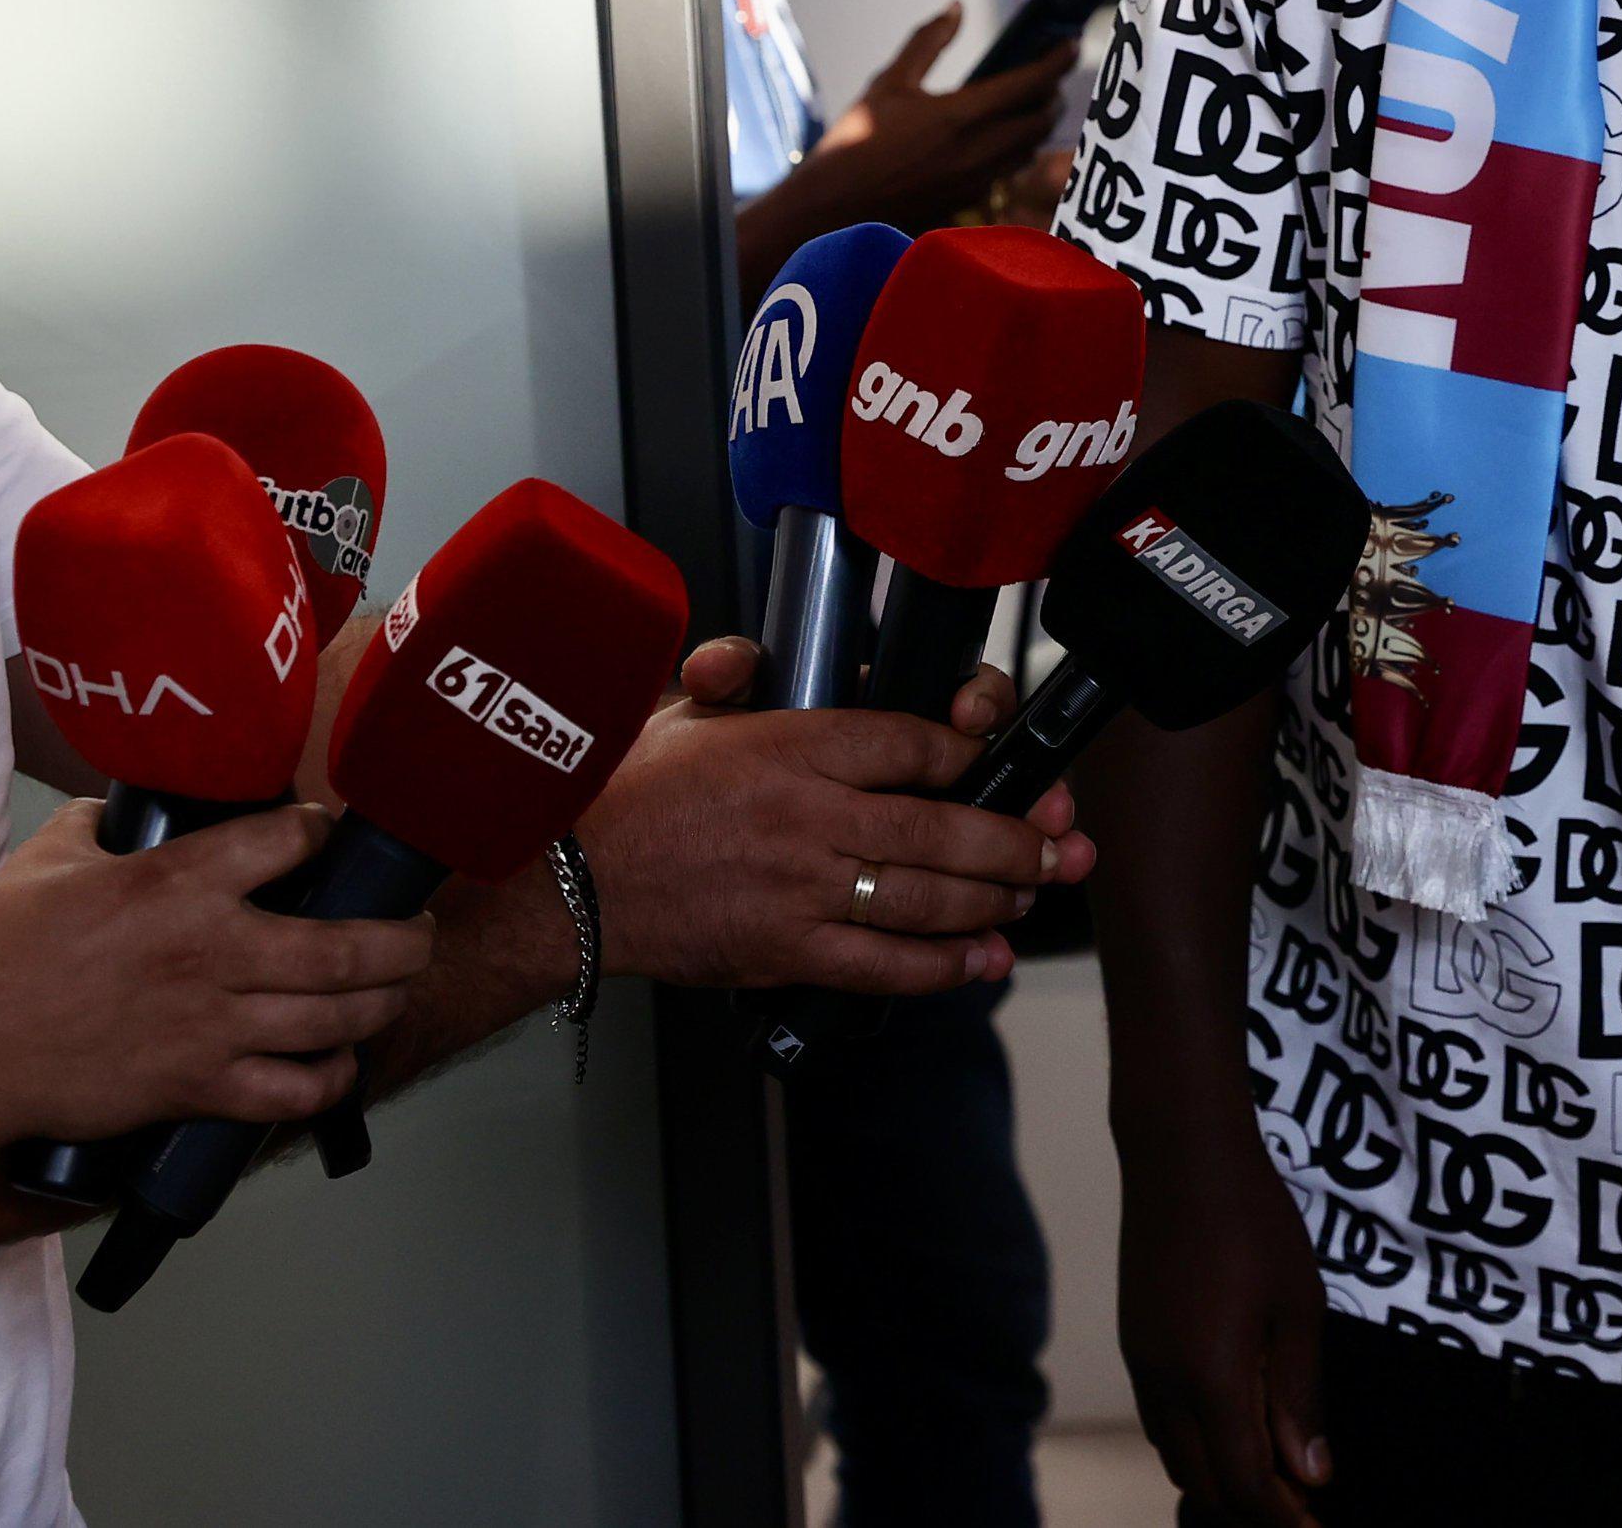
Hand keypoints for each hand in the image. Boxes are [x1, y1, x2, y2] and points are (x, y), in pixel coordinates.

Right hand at [0, 802, 431, 1140]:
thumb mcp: (51, 858)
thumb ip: (105, 824)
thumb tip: (132, 809)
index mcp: (182, 882)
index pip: (296, 839)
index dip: (326, 833)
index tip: (330, 838)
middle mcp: (215, 951)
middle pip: (352, 944)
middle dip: (407, 939)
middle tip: (418, 932)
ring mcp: (212, 1025)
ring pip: (339, 1017)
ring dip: (385, 1003)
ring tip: (396, 988)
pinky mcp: (197, 1087)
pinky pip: (293, 1092)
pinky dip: (332, 1080)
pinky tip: (341, 1063)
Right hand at [577, 659, 1091, 992]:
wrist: (562, 884)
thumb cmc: (623, 796)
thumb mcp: (680, 714)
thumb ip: (733, 676)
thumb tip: (747, 656)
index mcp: (791, 745)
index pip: (911, 741)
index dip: (969, 747)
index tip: (995, 755)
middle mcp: (809, 816)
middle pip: (942, 826)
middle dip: (1016, 838)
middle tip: (1059, 843)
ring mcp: (801, 888)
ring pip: (927, 896)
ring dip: (994, 898)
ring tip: (1030, 893)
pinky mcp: (785, 950)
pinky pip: (883, 962)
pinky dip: (943, 965)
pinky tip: (983, 959)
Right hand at [789, 4, 1079, 232]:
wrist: (829, 210)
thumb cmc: (852, 143)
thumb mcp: (887, 84)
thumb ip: (927, 43)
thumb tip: (955, 7)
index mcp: (960, 115)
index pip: (1030, 84)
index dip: (1057, 63)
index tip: (1071, 45)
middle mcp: (978, 151)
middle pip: (1041, 121)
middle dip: (1052, 96)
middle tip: (1049, 78)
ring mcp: (977, 183)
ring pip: (1029, 150)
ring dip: (1037, 126)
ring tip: (1028, 106)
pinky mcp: (968, 204)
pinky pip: (1008, 173)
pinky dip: (1014, 151)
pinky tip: (997, 141)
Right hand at [1121, 1114, 1330, 1525]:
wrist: (1180, 1153)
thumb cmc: (1253, 1220)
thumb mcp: (1298, 1308)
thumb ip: (1300, 1396)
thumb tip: (1312, 1474)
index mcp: (1209, 1380)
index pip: (1244, 1486)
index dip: (1284, 1519)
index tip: (1318, 1527)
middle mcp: (1164, 1387)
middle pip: (1204, 1485)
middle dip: (1254, 1511)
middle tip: (1305, 1508)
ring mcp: (1143, 1366)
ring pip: (1177, 1457)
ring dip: (1223, 1481)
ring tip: (1278, 1475)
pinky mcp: (1137, 1345)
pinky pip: (1162, 1423)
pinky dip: (1198, 1446)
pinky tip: (1236, 1427)